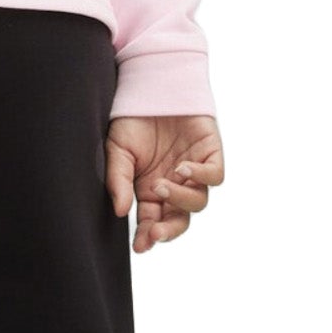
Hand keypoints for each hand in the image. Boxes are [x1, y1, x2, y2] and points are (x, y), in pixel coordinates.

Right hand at [104, 113, 223, 252]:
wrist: (151, 86)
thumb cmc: (132, 120)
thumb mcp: (116, 151)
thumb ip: (119, 181)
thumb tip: (121, 212)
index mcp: (150, 192)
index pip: (152, 222)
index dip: (147, 237)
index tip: (140, 246)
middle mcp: (174, 186)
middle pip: (179, 220)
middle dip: (168, 231)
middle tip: (155, 232)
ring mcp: (193, 172)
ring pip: (197, 202)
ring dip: (179, 198)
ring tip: (159, 184)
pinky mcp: (211, 154)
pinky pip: (214, 176)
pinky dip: (201, 177)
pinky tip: (182, 169)